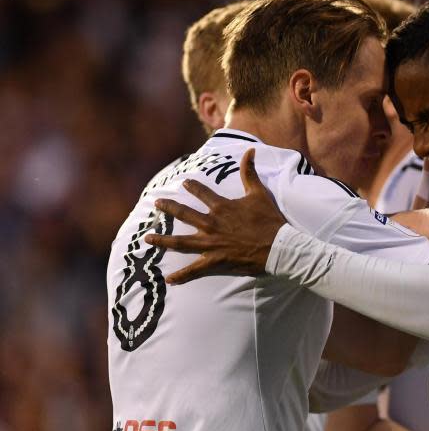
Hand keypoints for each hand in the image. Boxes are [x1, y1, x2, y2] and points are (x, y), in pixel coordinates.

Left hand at [144, 148, 285, 283]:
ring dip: (163, 240)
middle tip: (156, 204)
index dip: (192, 187)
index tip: (184, 183)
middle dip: (169, 208)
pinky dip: (182, 276)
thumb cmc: (269, 220)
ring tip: (148, 238)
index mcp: (221, 207)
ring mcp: (211, 244)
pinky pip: (195, 270)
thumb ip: (250, 172)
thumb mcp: (259, 193)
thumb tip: (249, 151)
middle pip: (184, 214)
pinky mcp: (216, 261)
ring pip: (181, 242)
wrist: (278, 246)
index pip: (202, 193)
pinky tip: (169, 280)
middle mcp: (211, 224)